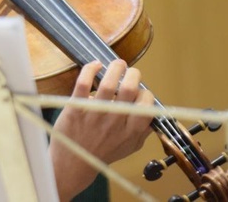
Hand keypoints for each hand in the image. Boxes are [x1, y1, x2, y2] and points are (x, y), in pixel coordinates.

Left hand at [50, 60, 153, 198]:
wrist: (73, 164)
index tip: (140, 91)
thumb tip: (153, 113)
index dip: (146, 94)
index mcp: (130, 131)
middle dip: (133, 74)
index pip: (147, 105)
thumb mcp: (129, 146)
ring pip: (108, 84)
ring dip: (115, 68)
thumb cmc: (102, 152)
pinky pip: (83, 84)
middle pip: (130, 90)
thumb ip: (143, 131)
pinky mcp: (75, 109)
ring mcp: (94, 115)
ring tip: (117, 64)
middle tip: (130, 71)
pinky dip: (90, 70)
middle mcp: (114, 122)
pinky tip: (95, 65)